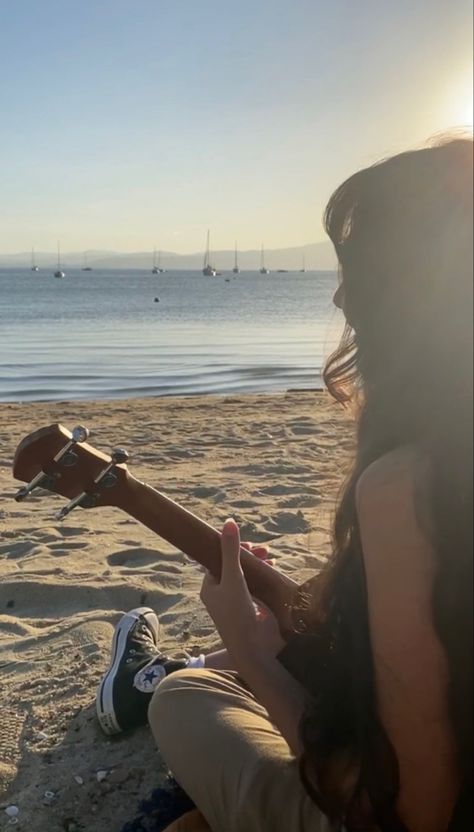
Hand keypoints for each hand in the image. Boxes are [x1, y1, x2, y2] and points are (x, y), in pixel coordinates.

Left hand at [200, 519, 284, 662]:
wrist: (251, 647)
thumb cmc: (236, 613)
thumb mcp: (233, 577)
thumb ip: (231, 551)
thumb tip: (229, 523)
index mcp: (209, 587)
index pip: (218, 559)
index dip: (232, 549)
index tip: (249, 546)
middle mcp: (220, 594)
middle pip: (233, 566)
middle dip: (249, 556)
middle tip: (264, 551)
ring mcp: (235, 601)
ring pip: (245, 576)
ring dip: (257, 565)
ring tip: (270, 559)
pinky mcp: (249, 608)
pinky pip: (254, 586)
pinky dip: (262, 577)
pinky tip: (273, 571)